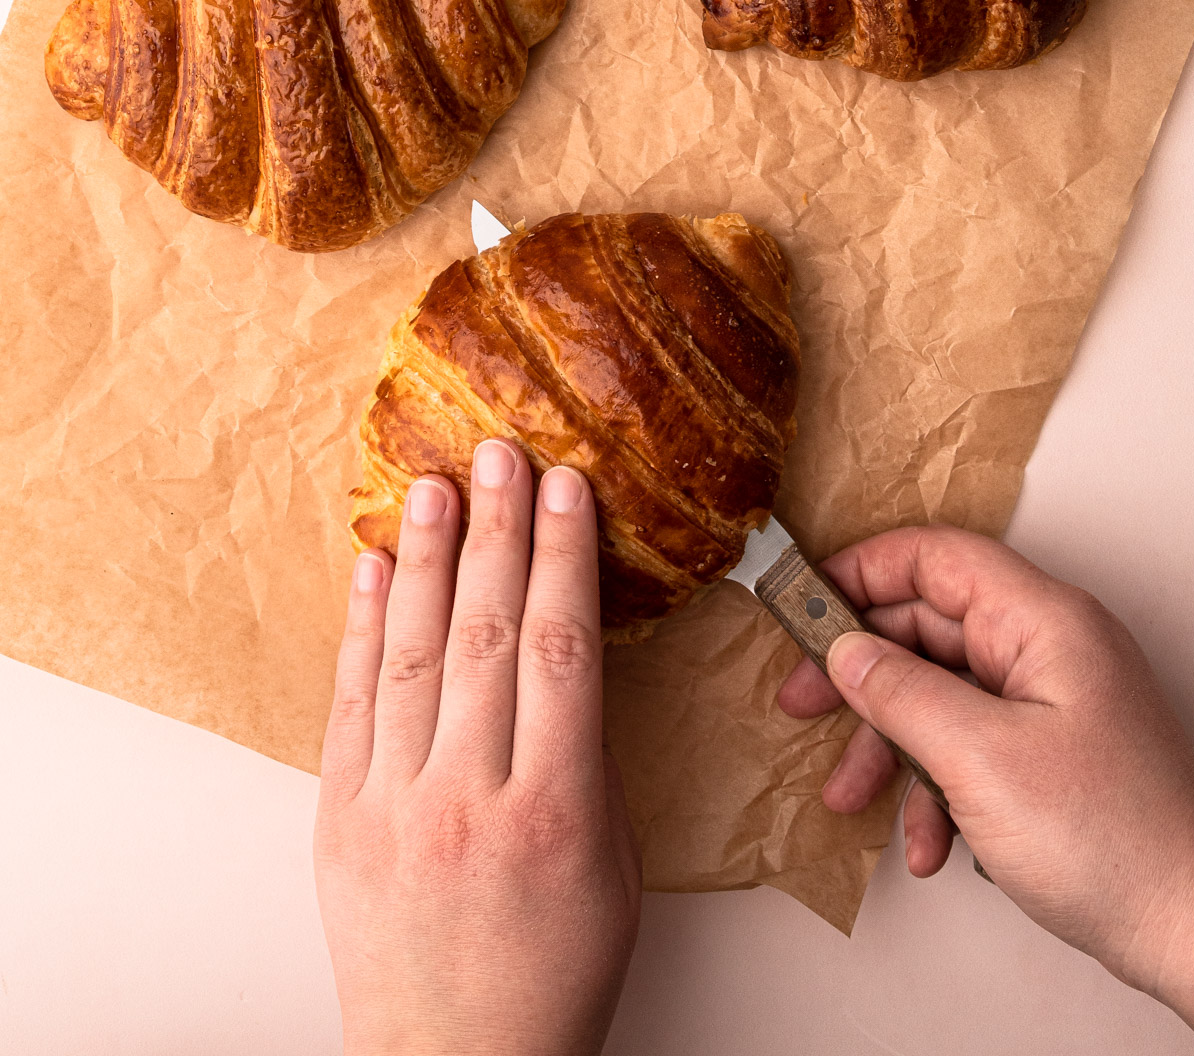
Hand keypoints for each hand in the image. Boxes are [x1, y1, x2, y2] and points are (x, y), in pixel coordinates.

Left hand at [315, 440, 640, 1055]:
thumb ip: (590, 761)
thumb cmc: (553, 977)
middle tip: (502, 455)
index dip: (563, 557)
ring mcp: (394, 806)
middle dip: (497, 532)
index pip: (560, 652)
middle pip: (488, 635)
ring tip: (434, 484)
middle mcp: (467, 797)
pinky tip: (376, 568)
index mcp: (553, 812)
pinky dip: (363, 627)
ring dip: (428, 559)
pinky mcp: (339, 817)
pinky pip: (351, 702)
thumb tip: (566, 659)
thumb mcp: (615, 872)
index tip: (568, 487)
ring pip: (413, 654)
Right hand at [778, 526, 1193, 1028]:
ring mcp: (1051, 701)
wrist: (1189, 932)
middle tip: (802, 702)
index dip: (862, 571)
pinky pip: (969, 744)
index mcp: (1043, 622)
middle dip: (860, 675)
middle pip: (928, 628)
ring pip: (940, 693)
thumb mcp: (981, 761)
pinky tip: (928, 841)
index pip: (936, 558)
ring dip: (889, 745)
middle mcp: (1048, 649)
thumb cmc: (1116, 844)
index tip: (804, 603)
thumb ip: (902, 694)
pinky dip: (934, 787)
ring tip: (850, 794)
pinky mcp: (1050, 751)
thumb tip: (847, 652)